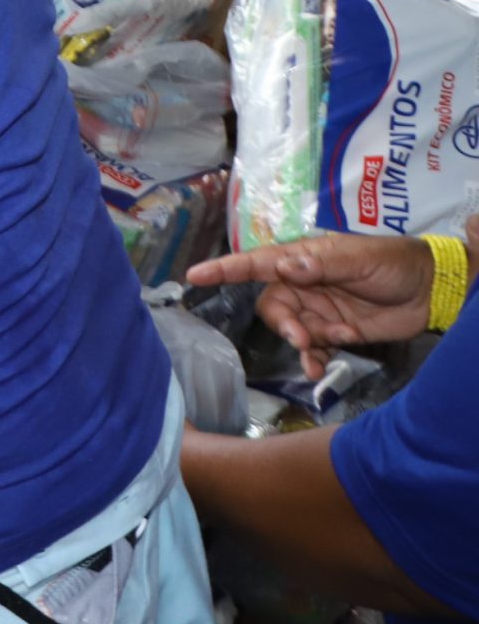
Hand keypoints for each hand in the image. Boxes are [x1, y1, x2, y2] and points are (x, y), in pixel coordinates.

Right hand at [188, 233, 437, 375]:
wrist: (428, 290)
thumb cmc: (391, 262)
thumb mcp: (358, 258)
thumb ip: (321, 264)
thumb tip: (286, 267)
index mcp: (303, 259)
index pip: (257, 263)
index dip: (225, 269)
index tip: (195, 276)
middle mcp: (302, 284)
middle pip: (273, 306)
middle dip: (283, 323)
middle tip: (302, 336)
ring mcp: (317, 310)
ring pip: (290, 330)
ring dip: (301, 343)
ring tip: (323, 347)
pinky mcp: (333, 332)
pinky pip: (312, 348)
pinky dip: (314, 358)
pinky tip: (323, 365)